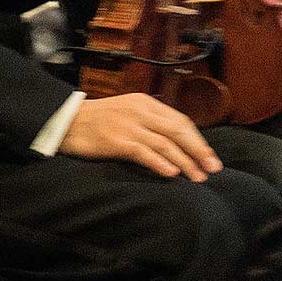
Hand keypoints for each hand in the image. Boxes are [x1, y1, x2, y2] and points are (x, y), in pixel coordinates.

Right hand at [61, 92, 221, 178]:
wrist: (67, 121)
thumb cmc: (98, 120)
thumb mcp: (128, 112)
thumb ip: (151, 122)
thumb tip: (176, 141)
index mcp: (146, 103)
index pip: (181, 121)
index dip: (198, 140)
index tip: (210, 156)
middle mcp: (141, 111)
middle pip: (179, 131)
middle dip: (199, 151)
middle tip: (213, 168)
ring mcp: (129, 125)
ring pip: (165, 144)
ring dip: (185, 162)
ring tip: (198, 177)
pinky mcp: (116, 141)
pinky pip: (144, 152)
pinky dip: (160, 163)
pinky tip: (171, 173)